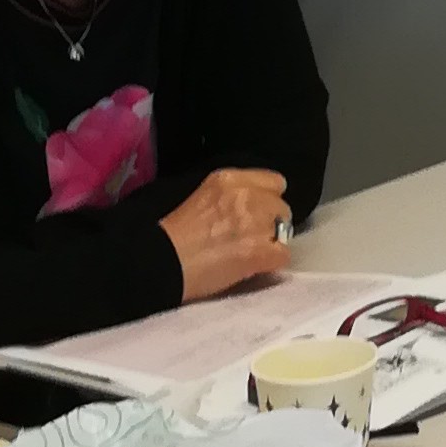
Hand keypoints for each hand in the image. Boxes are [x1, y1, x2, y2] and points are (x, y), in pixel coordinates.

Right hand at [161, 166, 293, 300]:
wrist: (160, 262)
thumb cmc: (173, 234)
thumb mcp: (202, 197)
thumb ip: (231, 197)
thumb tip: (253, 207)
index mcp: (230, 179)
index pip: (274, 181)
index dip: (268, 199)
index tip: (257, 213)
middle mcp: (247, 195)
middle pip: (282, 207)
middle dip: (271, 222)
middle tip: (252, 237)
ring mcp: (256, 223)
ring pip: (285, 231)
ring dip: (272, 242)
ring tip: (251, 254)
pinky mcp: (260, 251)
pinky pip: (283, 255)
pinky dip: (271, 263)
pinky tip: (253, 267)